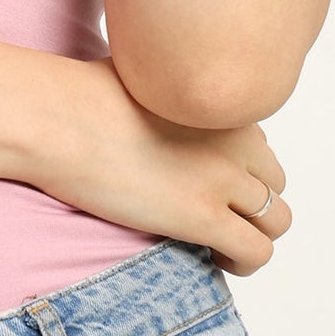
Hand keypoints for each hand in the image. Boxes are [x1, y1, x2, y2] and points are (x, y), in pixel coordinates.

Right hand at [32, 55, 292, 277]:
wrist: (58, 118)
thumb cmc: (79, 93)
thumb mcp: (138, 73)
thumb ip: (165, 89)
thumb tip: (155, 94)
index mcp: (217, 102)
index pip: (257, 144)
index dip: (236, 168)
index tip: (208, 181)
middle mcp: (234, 137)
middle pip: (274, 181)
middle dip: (249, 201)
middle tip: (213, 214)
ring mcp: (222, 177)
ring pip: (276, 219)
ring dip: (253, 234)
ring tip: (218, 242)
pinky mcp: (204, 215)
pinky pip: (257, 252)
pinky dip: (241, 262)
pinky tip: (212, 257)